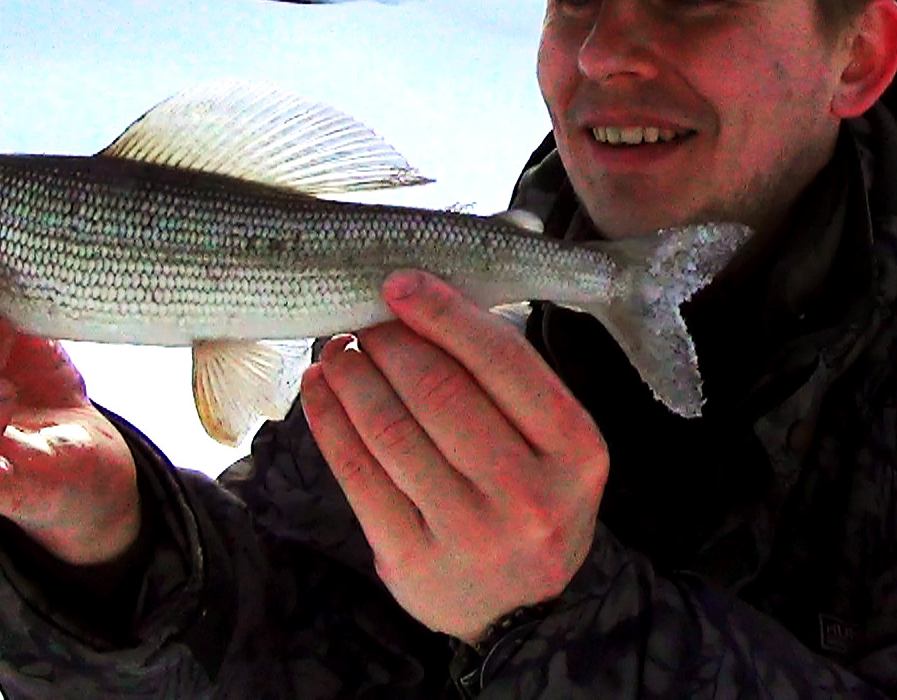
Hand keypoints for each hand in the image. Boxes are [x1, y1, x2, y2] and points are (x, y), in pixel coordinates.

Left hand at [301, 270, 608, 645]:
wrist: (523, 613)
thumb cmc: (534, 500)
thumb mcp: (555, 445)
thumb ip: (511, 383)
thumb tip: (427, 305)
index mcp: (576, 450)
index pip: (502, 360)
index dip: (443, 314)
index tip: (399, 284)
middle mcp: (529, 494)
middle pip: (440, 391)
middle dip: (390, 343)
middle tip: (364, 321)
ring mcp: (470, 532)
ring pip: (392, 431)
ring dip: (354, 378)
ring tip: (338, 352)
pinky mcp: (414, 561)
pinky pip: (359, 476)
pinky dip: (330, 423)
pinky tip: (321, 393)